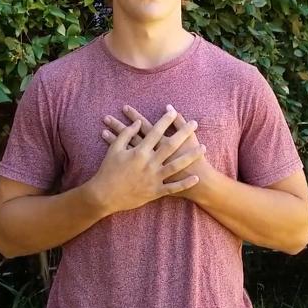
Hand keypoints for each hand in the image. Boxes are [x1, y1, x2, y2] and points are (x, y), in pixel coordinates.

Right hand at [86, 107, 204, 214]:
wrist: (104, 195)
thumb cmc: (108, 171)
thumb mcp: (114, 149)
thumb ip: (126, 134)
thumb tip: (138, 122)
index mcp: (139, 152)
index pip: (155, 132)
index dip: (165, 121)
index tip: (173, 111)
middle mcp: (149, 163)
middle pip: (170, 145)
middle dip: (183, 133)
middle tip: (194, 123)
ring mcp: (153, 178)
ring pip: (176, 165)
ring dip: (191, 156)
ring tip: (203, 147)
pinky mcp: (155, 192)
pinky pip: (173, 187)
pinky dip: (185, 183)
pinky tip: (196, 177)